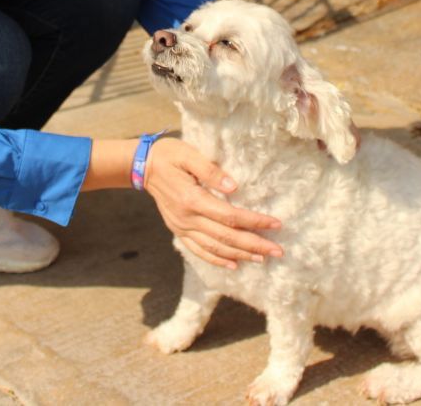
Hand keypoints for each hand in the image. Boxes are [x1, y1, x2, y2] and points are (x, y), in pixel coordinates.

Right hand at [143, 137, 282, 268]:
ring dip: (240, 255)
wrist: (142, 166)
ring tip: (262, 259)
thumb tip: (234, 187)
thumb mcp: (189, 154)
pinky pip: (199, 250)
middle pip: (226, 237)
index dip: (254, 222)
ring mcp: (181, 227)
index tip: (276, 224)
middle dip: (254, 245)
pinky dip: (217, 260)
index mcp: (192, 199)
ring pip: (215, 247)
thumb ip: (211, 170)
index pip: (230, 216)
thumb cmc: (169, 155)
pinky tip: (233, 265)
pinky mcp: (178, 230)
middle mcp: (187, 218)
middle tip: (278, 251)